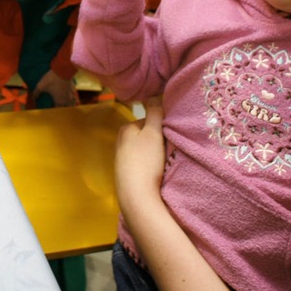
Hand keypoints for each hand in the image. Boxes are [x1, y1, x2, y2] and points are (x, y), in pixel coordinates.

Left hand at [29, 69, 78, 107]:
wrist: (63, 69)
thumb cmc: (52, 79)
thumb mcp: (41, 86)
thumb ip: (36, 93)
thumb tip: (33, 99)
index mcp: (59, 102)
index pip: (56, 111)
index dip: (53, 112)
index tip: (49, 111)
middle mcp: (66, 100)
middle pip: (65, 108)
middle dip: (61, 109)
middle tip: (56, 108)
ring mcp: (71, 94)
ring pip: (71, 103)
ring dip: (68, 105)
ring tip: (64, 105)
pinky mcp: (73, 88)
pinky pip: (73, 96)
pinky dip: (72, 98)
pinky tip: (70, 97)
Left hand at [115, 97, 166, 220]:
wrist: (136, 196)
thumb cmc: (145, 160)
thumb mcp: (153, 132)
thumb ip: (155, 112)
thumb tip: (154, 95)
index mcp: (125, 128)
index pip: (148, 121)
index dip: (162, 127)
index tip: (170, 136)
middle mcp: (120, 141)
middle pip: (146, 136)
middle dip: (158, 141)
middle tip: (168, 150)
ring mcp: (121, 160)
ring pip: (145, 150)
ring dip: (155, 154)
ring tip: (163, 163)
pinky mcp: (125, 175)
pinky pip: (142, 164)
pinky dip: (149, 166)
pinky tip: (155, 174)